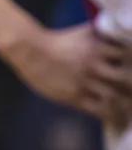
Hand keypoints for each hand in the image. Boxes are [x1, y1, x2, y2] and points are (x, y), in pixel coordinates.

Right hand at [7, 24, 131, 125]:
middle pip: (126, 78)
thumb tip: (116, 34)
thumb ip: (100, 35)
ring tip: (126, 106)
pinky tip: (112, 116)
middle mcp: (92, 64)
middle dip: (130, 85)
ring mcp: (83, 81)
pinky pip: (99, 109)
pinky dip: (109, 114)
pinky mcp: (74, 96)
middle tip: (129, 90)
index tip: (129, 69)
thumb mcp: (81, 33)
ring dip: (123, 103)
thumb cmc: (55, 42)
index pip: (126, 56)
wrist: (28, 50)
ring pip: (115, 97)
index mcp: (96, 47)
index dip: (130, 62)